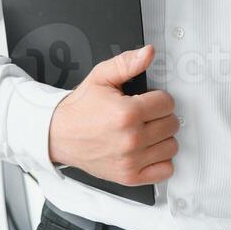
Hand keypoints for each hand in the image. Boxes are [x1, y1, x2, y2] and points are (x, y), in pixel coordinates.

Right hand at [48, 44, 177, 186]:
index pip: (167, 103)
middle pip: (172, 124)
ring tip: (145, 131)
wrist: (59, 135)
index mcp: (126, 113)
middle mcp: (131, 139)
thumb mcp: (100, 77)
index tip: (147, 100)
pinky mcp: (129, 176)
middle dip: (161, 116)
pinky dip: (160, 161)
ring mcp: (131, 160)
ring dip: (162, 138)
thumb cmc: (80, 109)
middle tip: (145, 115)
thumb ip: (127, 63)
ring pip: (171, 147)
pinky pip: (164, 171)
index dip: (158, 98)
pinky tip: (148, 151)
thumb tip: (148, 53)